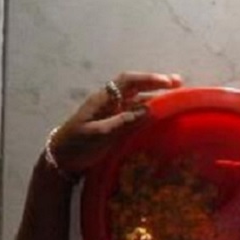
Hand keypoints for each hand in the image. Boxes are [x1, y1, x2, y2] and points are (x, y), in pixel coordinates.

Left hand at [48, 71, 182, 175]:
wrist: (60, 160)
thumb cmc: (76, 145)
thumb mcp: (99, 134)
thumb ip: (123, 122)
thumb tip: (149, 110)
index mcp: (103, 99)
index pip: (128, 81)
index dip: (150, 79)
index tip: (169, 82)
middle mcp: (109, 102)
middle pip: (136, 87)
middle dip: (157, 83)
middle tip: (180, 83)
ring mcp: (111, 113)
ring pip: (136, 100)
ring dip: (155, 97)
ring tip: (175, 98)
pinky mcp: (113, 125)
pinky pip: (133, 114)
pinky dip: (148, 111)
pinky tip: (159, 116)